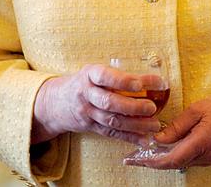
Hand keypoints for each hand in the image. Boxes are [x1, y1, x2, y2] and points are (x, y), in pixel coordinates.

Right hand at [32, 64, 162, 144]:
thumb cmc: (85, 82)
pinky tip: (144, 138)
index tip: (140, 84)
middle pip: (109, 102)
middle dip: (132, 106)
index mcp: (89, 75)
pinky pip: (111, 133)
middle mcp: (86, 94)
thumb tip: (154, 80)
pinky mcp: (90, 127)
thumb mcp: (95, 72)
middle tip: (152, 107)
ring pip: (111, 120)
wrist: (56, 102)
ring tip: (154, 124)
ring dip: (135, 124)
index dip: (123, 81)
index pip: (105, 76)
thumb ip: (118, 74)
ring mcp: (87, 112)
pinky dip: (129, 137)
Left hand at [127, 90, 210, 169]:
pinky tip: (162, 149)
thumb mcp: (197, 109)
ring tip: (143, 153)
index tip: (133, 159)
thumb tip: (157, 138)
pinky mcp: (209, 157)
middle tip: (131, 158)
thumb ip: (176, 126)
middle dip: (151, 161)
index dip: (150, 161)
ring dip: (161, 159)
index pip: (171, 160)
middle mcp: (205, 156)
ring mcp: (208, 159)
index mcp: (202, 142)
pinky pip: (187, 160)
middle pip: (172, 164)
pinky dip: (172, 156)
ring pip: (179, 163)